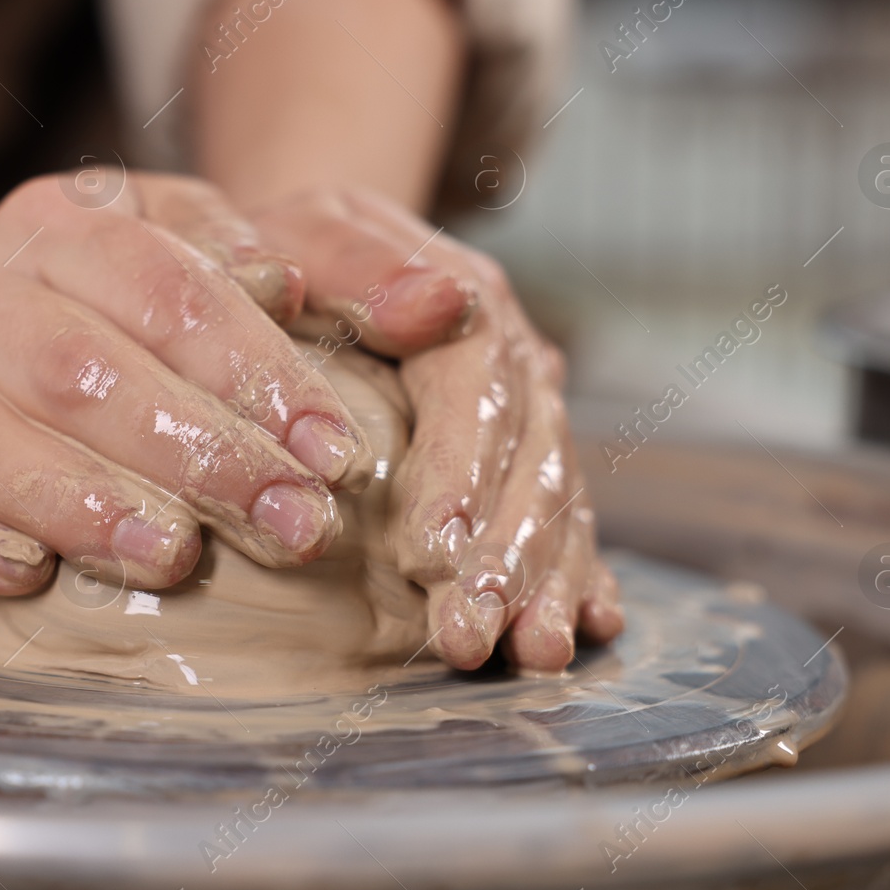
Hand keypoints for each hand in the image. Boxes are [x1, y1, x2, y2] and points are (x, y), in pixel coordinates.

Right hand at [0, 173, 375, 595]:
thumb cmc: (92, 313)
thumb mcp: (176, 251)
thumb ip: (263, 262)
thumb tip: (324, 288)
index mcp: (60, 225)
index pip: (167, 287)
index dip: (256, 371)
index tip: (332, 451)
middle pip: (83, 369)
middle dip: (198, 454)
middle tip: (290, 525)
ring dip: (82, 502)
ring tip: (174, 558)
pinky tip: (27, 576)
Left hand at [250, 186, 623, 670]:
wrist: (325, 257)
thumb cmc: (298, 256)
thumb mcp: (310, 235)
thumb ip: (361, 266)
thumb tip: (440, 299)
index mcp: (466, 305)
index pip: (477, 390)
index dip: (462, 473)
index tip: (432, 554)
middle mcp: (514, 364)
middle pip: (528, 460)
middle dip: (503, 556)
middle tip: (468, 634)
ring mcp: (529, 416)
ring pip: (556, 501)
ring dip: (544, 582)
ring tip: (529, 654)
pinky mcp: (525, 462)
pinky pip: (568, 520)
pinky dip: (579, 573)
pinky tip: (592, 625)